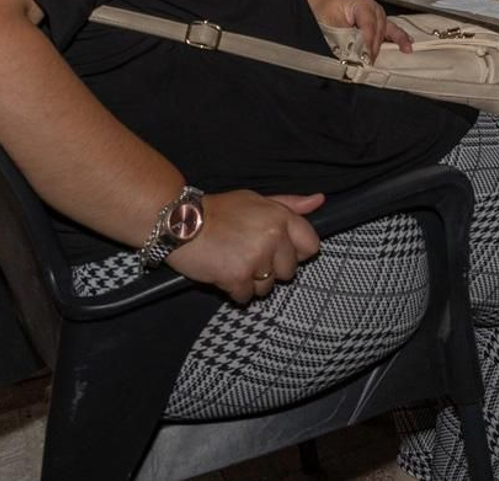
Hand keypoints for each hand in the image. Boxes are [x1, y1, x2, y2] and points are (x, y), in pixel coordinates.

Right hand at [166, 190, 323, 304]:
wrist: (180, 222)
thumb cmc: (218, 212)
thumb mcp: (256, 200)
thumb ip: (289, 205)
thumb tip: (319, 201)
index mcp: (280, 217)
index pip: (311, 245)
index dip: (296, 252)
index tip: (279, 251)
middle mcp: (273, 237)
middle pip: (289, 271)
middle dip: (271, 268)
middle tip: (248, 254)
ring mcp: (256, 258)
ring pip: (268, 287)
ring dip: (251, 281)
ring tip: (233, 261)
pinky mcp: (237, 277)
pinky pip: (246, 297)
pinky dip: (234, 290)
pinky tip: (222, 272)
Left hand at [304, 0, 411, 59]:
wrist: (314, 6)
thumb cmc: (321, 11)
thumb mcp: (332, 25)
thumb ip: (346, 39)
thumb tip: (356, 54)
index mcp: (362, 4)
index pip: (369, 26)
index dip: (368, 42)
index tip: (365, 56)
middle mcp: (372, 8)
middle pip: (378, 31)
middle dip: (373, 47)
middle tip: (366, 62)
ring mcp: (375, 14)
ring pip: (384, 32)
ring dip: (383, 45)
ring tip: (378, 58)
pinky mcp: (375, 21)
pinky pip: (390, 30)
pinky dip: (398, 38)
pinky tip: (407, 46)